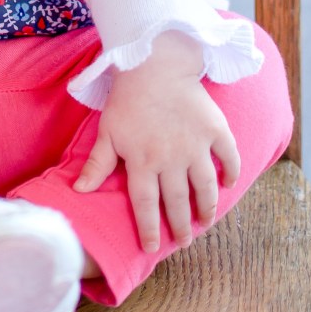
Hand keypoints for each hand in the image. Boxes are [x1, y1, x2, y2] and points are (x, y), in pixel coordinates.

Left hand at [74, 31, 239, 252]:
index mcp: (142, 162)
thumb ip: (98, 164)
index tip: (151, 247)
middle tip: (184, 241)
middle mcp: (171, 159)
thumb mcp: (107, 131)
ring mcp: (195, 146)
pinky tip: (229, 184)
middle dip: (181, 226)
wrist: (154, 64)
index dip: (149, 229)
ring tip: (206, 222)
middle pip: (177, 202)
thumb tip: (80, 191)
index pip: (146, 205)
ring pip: (205, 187)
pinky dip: (231, 172)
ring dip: (207, 208)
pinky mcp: (215, 130)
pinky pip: (228, 157)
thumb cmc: (127, 98)